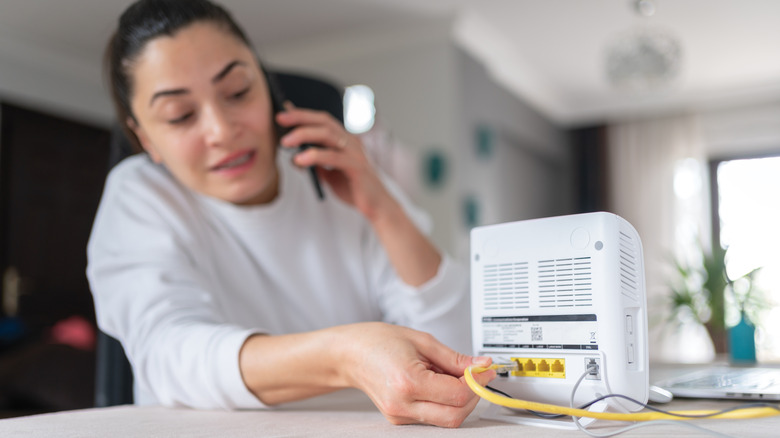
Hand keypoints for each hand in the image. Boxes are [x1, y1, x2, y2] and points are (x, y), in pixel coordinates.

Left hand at [276, 105, 393, 220]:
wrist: (376, 207)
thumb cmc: (354, 188)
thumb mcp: (329, 174)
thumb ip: (315, 163)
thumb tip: (292, 157)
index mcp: (345, 140)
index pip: (322, 121)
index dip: (303, 115)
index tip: (282, 115)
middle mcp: (351, 141)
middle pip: (324, 122)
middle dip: (300, 118)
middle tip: (280, 119)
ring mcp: (355, 153)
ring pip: (327, 135)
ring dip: (304, 135)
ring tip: (286, 141)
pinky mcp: (357, 167)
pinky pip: (332, 157)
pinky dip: (314, 156)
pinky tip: (299, 160)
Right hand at [338, 322, 495, 427]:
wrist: (349, 354)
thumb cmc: (378, 341)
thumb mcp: (422, 340)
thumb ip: (455, 358)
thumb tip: (481, 366)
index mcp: (407, 382)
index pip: (458, 394)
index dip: (477, 382)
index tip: (484, 370)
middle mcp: (402, 405)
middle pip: (455, 416)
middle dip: (472, 396)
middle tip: (474, 375)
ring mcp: (399, 416)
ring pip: (446, 420)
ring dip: (458, 400)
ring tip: (446, 376)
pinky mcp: (399, 420)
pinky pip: (433, 417)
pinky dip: (443, 402)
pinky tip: (435, 384)